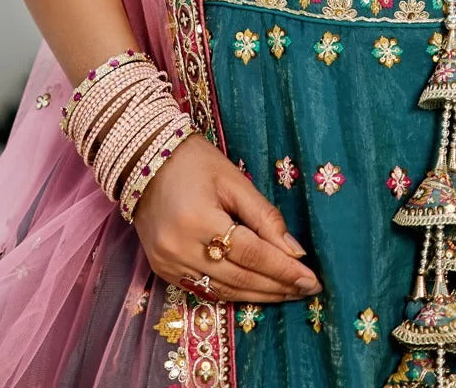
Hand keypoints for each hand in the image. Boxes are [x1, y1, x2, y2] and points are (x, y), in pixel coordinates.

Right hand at [132, 133, 321, 302]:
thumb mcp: (234, 180)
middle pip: (239, 278)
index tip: (311, 279)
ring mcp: (168, 264)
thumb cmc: (194, 162)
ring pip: (223, 290)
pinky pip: (204, 289)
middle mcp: (180, 249)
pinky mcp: (162, 270)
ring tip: (289, 294)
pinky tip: (256, 292)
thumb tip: (295, 252)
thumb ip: (265, 216)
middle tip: (307, 290)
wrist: (144, 160)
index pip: (251, 254)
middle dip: (277, 286)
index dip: (283, 269)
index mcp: (199, 220)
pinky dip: (233, 292)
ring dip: (259, 295)